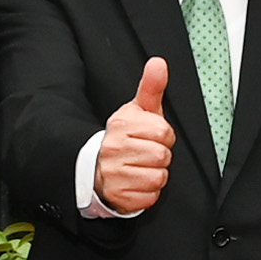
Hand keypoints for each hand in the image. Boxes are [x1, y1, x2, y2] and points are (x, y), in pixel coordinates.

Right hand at [91, 54, 177, 217]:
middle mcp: (114, 149)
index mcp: (121, 125)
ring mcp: (114, 174)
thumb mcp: (137, 111)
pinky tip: (136, 182)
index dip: (163, 136)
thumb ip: (151, 87)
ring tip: (141, 168)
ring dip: (155, 175)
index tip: (151, 136)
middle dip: (160, 156)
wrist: (96, 168)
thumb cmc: (124, 138)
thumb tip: (159, 63)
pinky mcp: (119, 196)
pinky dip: (148, 192)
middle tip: (145, 154)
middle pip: (163, 156)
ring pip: (159, 177)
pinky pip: (151, 196)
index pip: (164, 132)